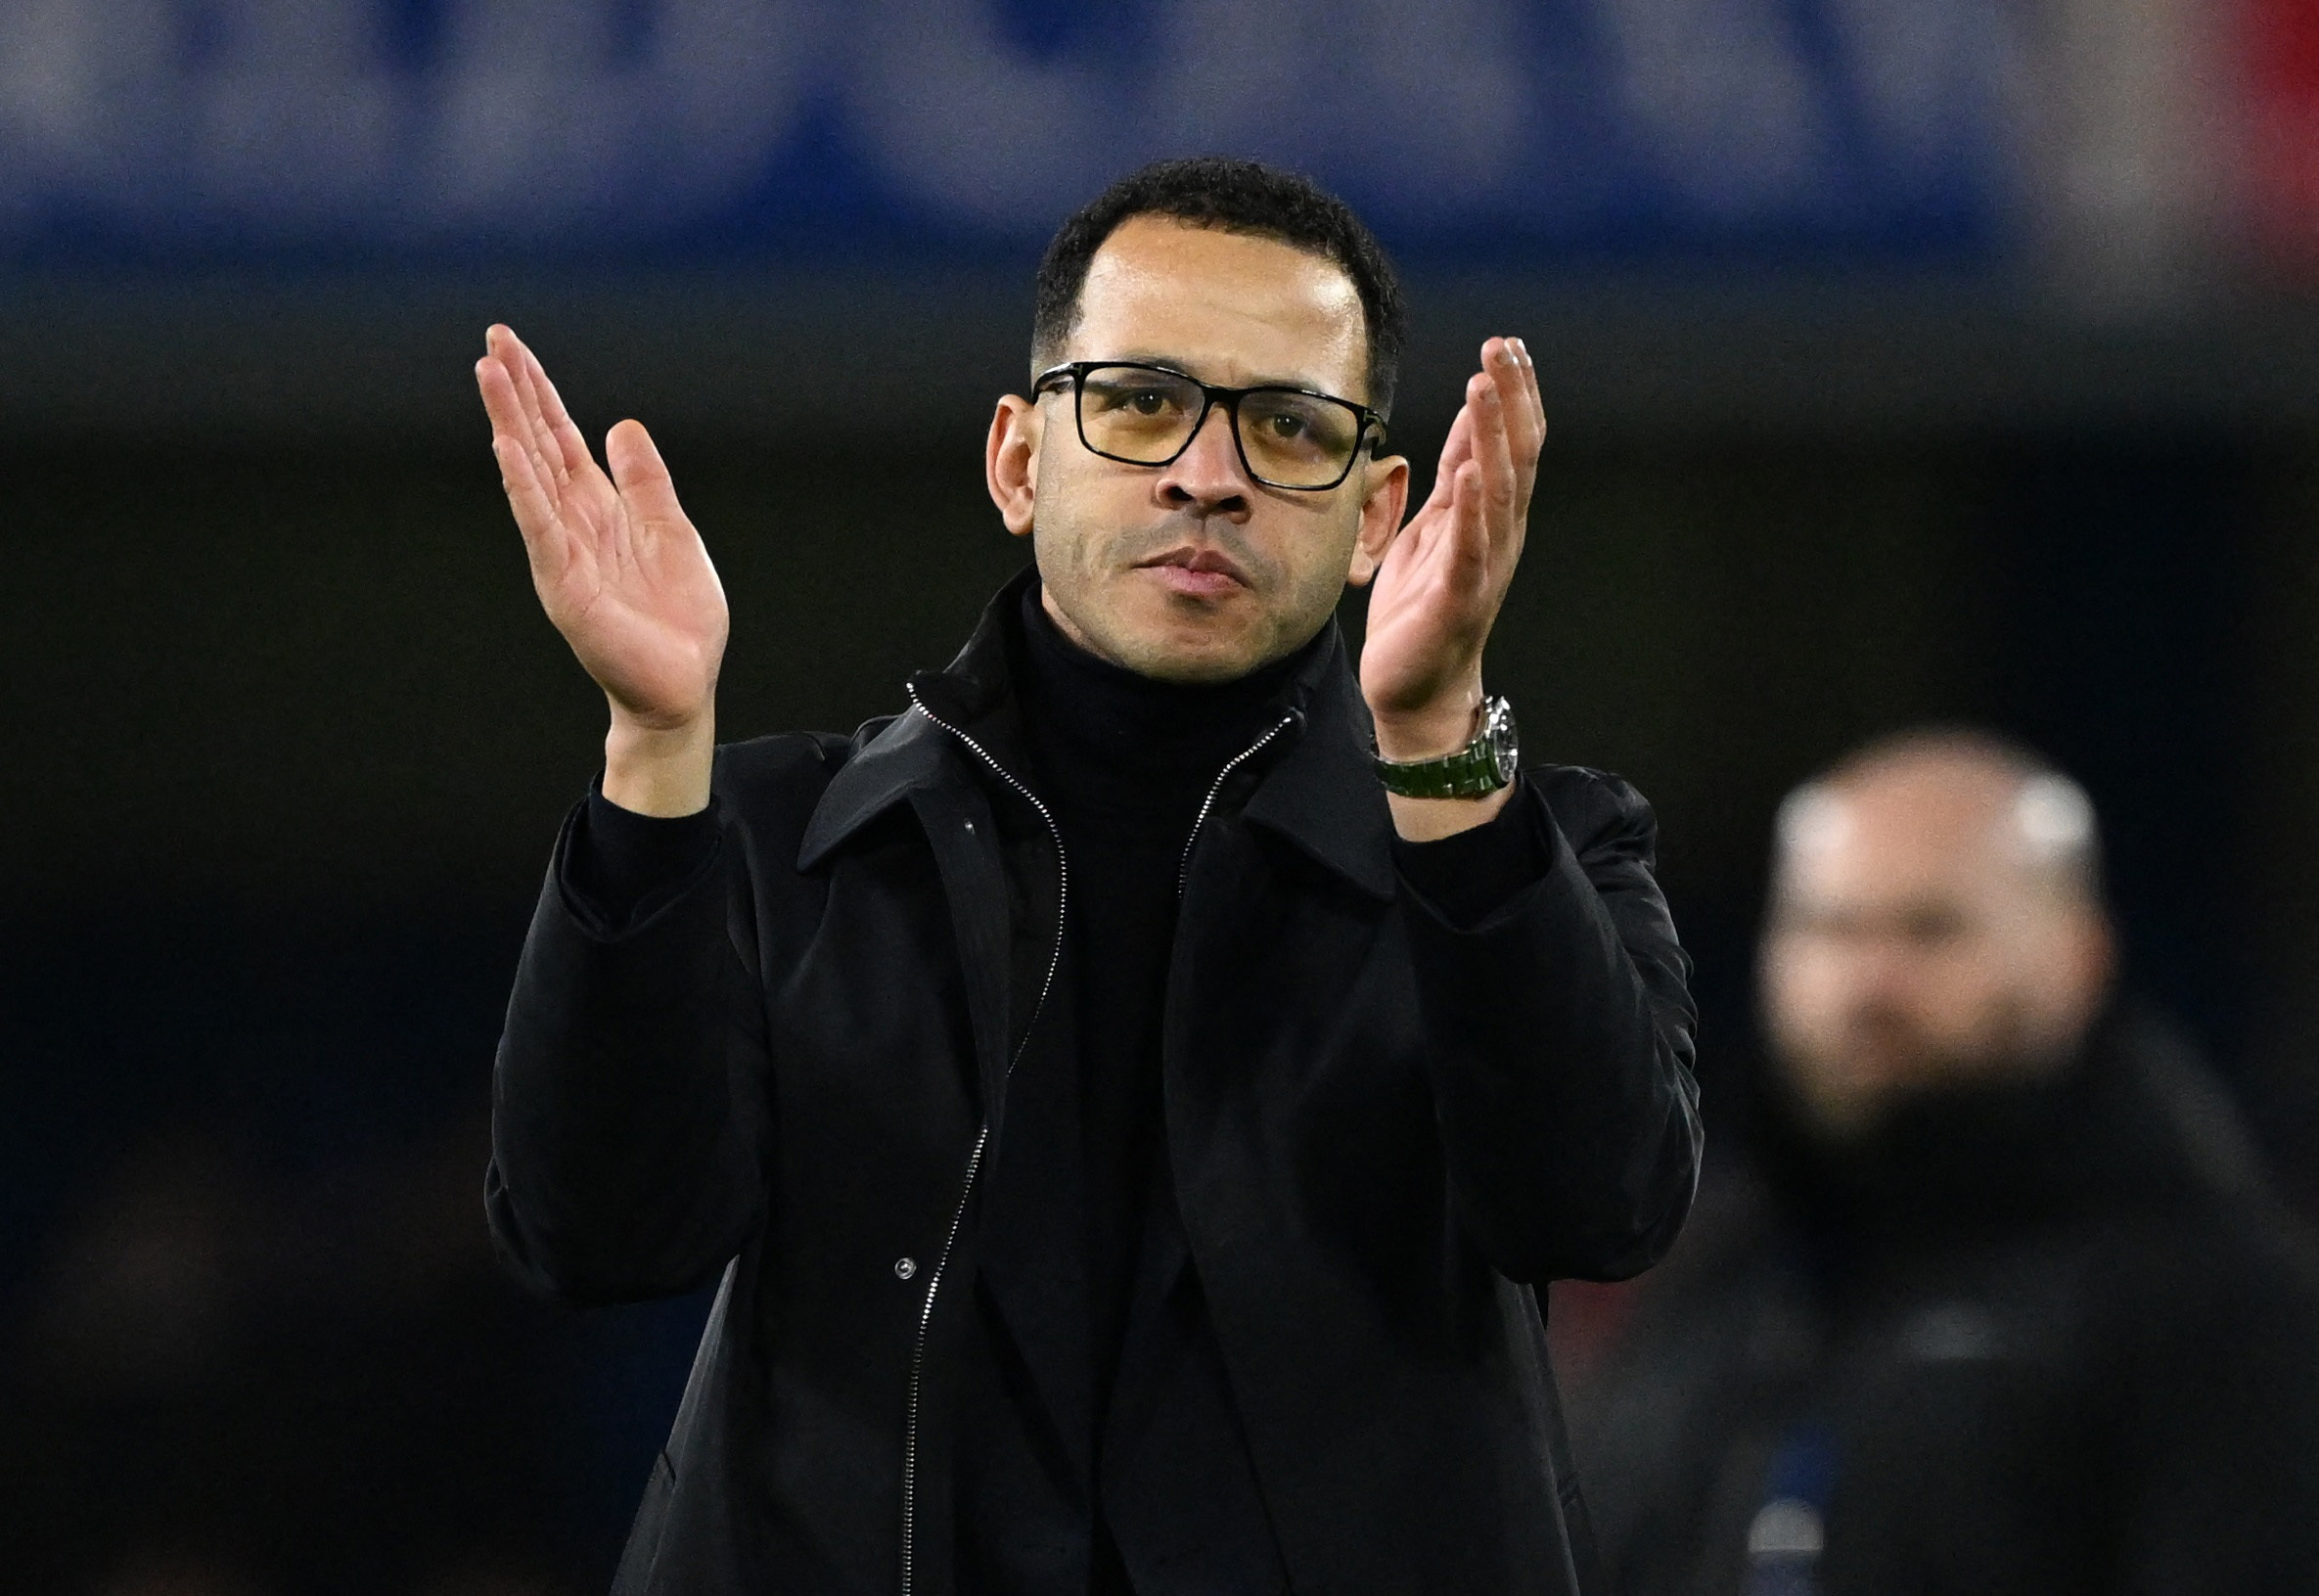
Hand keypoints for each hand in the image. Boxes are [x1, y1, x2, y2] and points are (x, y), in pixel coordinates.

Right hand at [477, 325, 727, 814]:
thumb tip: (622, 426)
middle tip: (492, 340)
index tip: (514, 348)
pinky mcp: (565, 583)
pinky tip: (507, 448)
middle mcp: (571, 525)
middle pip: (537, 445)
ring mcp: (562, 552)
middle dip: (517, 393)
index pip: (560, 440)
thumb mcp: (670, 531)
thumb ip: (645, 481)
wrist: (681, 685)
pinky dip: (523, 486)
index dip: (540, 394)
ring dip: (508, 422)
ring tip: (488, 373)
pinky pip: (540, 525)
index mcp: (598, 511)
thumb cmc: (676, 619)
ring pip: (529, 474)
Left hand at [1361, 336, 1543, 760]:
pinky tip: (1472, 471)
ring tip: (1483, 388)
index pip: (1511, 442)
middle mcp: (1499, 534)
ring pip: (1498, 490)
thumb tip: (1468, 423)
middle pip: (1514, 454)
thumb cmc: (1422, 608)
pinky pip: (1470, 546)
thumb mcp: (1434, 526)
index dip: (1512, 394)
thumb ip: (1454, 478)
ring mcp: (1483, 565)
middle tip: (1502, 347)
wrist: (1416, 688)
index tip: (1505, 345)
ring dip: (1492, 436)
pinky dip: (1475, 507)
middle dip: (1510, 398)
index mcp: (1491, 515)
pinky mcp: (1459, 596)